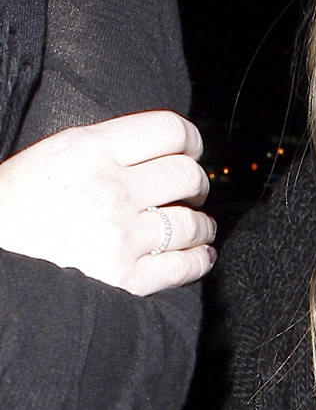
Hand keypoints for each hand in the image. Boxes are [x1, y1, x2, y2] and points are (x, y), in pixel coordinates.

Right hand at [0, 111, 215, 294]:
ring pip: (190, 223)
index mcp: (88, 149)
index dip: (190, 140)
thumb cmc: (10, 214)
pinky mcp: (127, 280)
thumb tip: (140, 156)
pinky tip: (200, 257)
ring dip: (202, 225)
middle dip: (197, 183)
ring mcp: (121, 236)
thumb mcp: (45, 161)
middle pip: (186, 174)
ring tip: (199, 228)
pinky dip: (198, 261)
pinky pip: (182, 266)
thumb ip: (94, 153)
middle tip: (193, 192)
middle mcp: (111, 188)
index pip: (167, 129)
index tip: (191, 151)